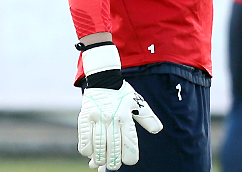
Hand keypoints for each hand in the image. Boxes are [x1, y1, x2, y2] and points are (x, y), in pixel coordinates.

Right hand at [77, 42, 161, 170]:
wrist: (104, 79)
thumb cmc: (122, 94)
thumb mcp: (137, 103)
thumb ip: (147, 117)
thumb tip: (157, 130)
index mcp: (126, 115)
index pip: (129, 140)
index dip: (130, 154)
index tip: (130, 161)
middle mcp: (112, 117)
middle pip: (113, 145)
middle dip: (115, 160)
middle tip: (115, 166)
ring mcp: (97, 118)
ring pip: (98, 145)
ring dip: (100, 157)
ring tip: (103, 163)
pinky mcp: (84, 118)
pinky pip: (84, 138)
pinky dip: (87, 149)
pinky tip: (90, 153)